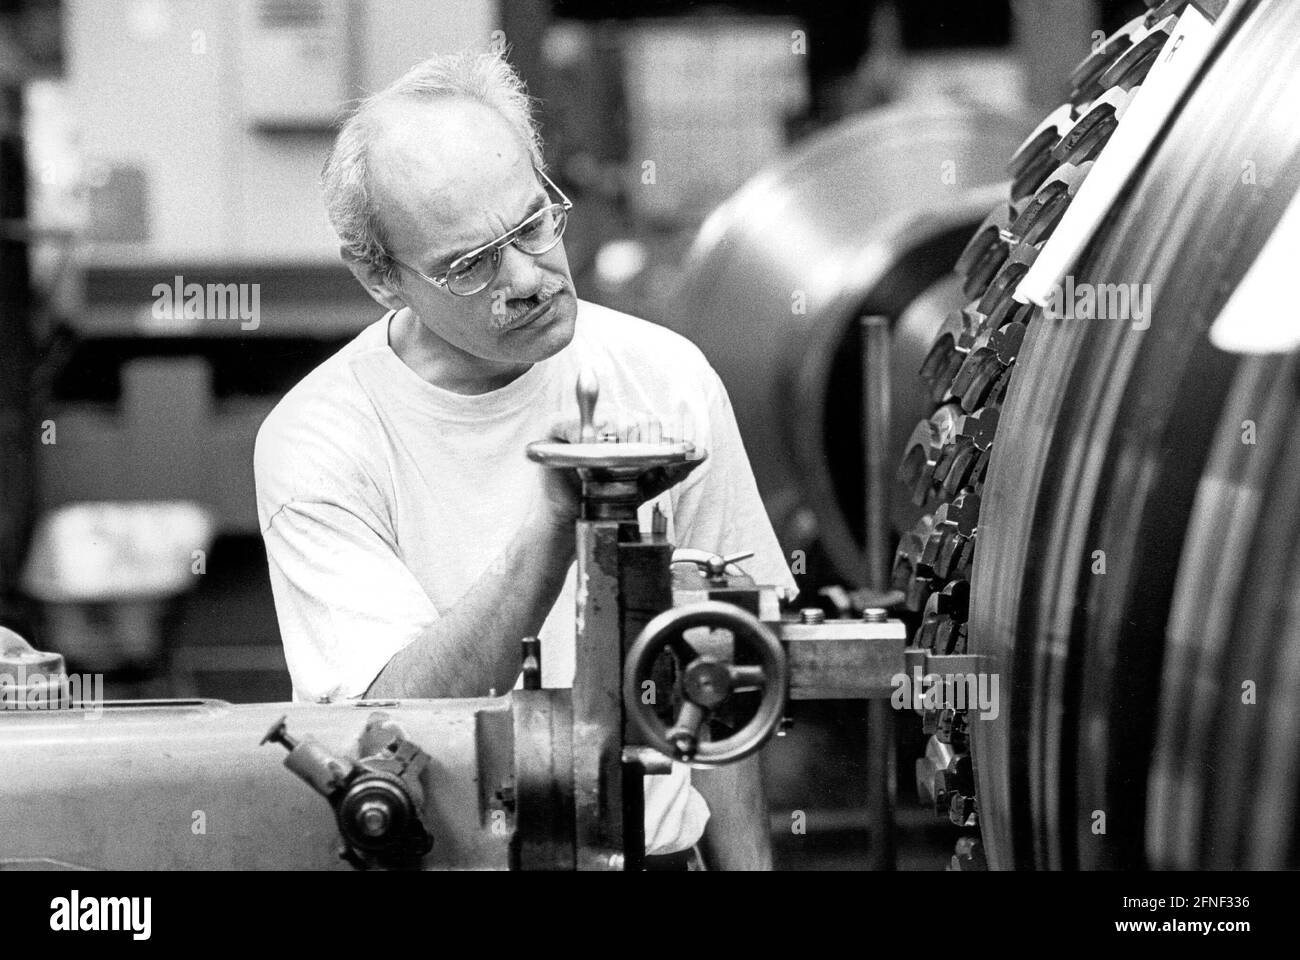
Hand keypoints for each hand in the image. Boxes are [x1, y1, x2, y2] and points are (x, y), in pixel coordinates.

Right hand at [534, 414, 707, 526]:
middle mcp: (603, 415)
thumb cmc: (607, 499)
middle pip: (631, 418)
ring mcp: (579, 418)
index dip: (653, 442)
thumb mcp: (647, 483)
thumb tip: (701, 452)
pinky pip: (578, 426)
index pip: (648, 420)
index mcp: (625, 424)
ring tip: (604, 472)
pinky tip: (585, 466)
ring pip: (609, 419)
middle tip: (624, 473)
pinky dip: (586, 445)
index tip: (648, 465)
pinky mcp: (556, 425)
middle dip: (634, 448)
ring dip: (611, 449)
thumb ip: (674, 467)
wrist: (575, 521)